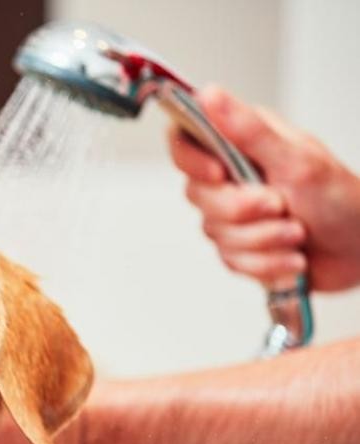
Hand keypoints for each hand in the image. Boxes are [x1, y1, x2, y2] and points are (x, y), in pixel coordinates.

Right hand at [168, 85, 359, 291]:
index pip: (185, 139)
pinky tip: (290, 256)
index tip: (218, 174)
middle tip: (279, 206)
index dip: (190, 160)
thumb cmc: (342, 200)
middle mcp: (233, 175)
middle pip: (197, 194)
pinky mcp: (239, 246)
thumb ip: (247, 130)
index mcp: (243, 143)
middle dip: (241, 211)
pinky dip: (265, 263)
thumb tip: (210, 95)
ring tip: (296, 233)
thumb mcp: (296, 160)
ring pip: (215, 232)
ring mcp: (233, 213)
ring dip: (262, 240)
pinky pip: (230, 260)